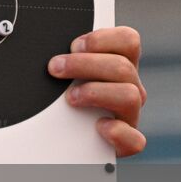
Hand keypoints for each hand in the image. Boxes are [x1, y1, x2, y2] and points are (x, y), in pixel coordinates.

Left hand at [48, 26, 146, 156]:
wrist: (64, 140)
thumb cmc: (63, 101)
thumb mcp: (65, 74)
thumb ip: (66, 58)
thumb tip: (45, 48)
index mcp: (118, 65)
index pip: (128, 41)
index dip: (102, 39)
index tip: (74, 45)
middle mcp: (129, 87)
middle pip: (123, 67)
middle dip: (84, 64)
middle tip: (56, 68)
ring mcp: (129, 115)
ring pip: (131, 96)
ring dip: (96, 92)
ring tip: (70, 98)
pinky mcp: (126, 142)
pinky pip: (135, 139)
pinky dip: (117, 131)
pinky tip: (99, 126)